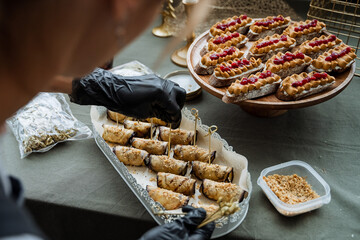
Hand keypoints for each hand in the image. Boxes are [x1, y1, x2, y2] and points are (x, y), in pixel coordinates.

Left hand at [69, 68, 185, 126]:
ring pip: (174, 88)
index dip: (176, 119)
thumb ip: (160, 114)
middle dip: (178, 106)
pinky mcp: (152, 78)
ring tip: (166, 109)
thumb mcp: (144, 113)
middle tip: (172, 116)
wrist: (111, 89)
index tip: (174, 126)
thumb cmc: (125, 103)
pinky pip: (165, 85)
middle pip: (180, 95)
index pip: (175, 108)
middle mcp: (162, 84)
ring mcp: (157, 79)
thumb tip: (169, 118)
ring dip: (174, 99)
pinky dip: (166, 94)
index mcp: (161, 93)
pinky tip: (158, 102)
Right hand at [139, 206, 214, 239]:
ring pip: (193, 230)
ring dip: (188, 221)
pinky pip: (186, 234)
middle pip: (202, 227)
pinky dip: (182, 227)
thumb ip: (190, 220)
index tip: (195, 208)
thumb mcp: (176, 228)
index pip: (209, 225)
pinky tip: (175, 224)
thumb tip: (201, 212)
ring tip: (179, 216)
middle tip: (185, 210)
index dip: (204, 214)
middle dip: (195, 217)